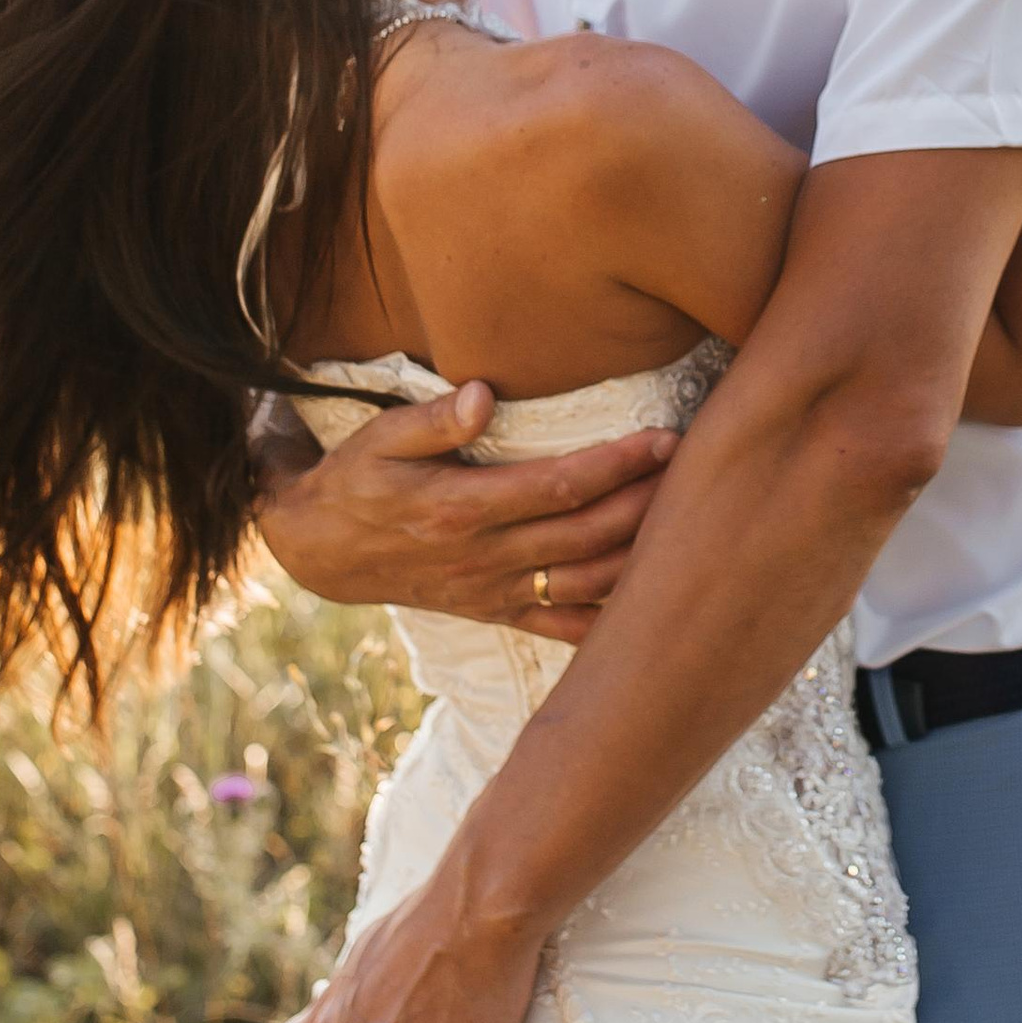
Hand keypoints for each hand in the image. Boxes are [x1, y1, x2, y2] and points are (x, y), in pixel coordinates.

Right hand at [254, 379, 676, 636]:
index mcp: (460, 510)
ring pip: (587, 582)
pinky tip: (659, 604)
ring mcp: (494, 593)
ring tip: (693, 521)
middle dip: (648, 502)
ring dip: (643, 556)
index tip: (664, 437)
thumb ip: (432, 420)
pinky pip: (565, 628)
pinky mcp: (497, 613)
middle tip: (700, 469)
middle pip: (588, 535)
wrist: (321, 551)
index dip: (617, 464)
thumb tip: (481, 394)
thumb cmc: (357, 480)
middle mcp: (484, 559)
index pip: (558, 487)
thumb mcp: (378, 439)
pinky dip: (613, 622)